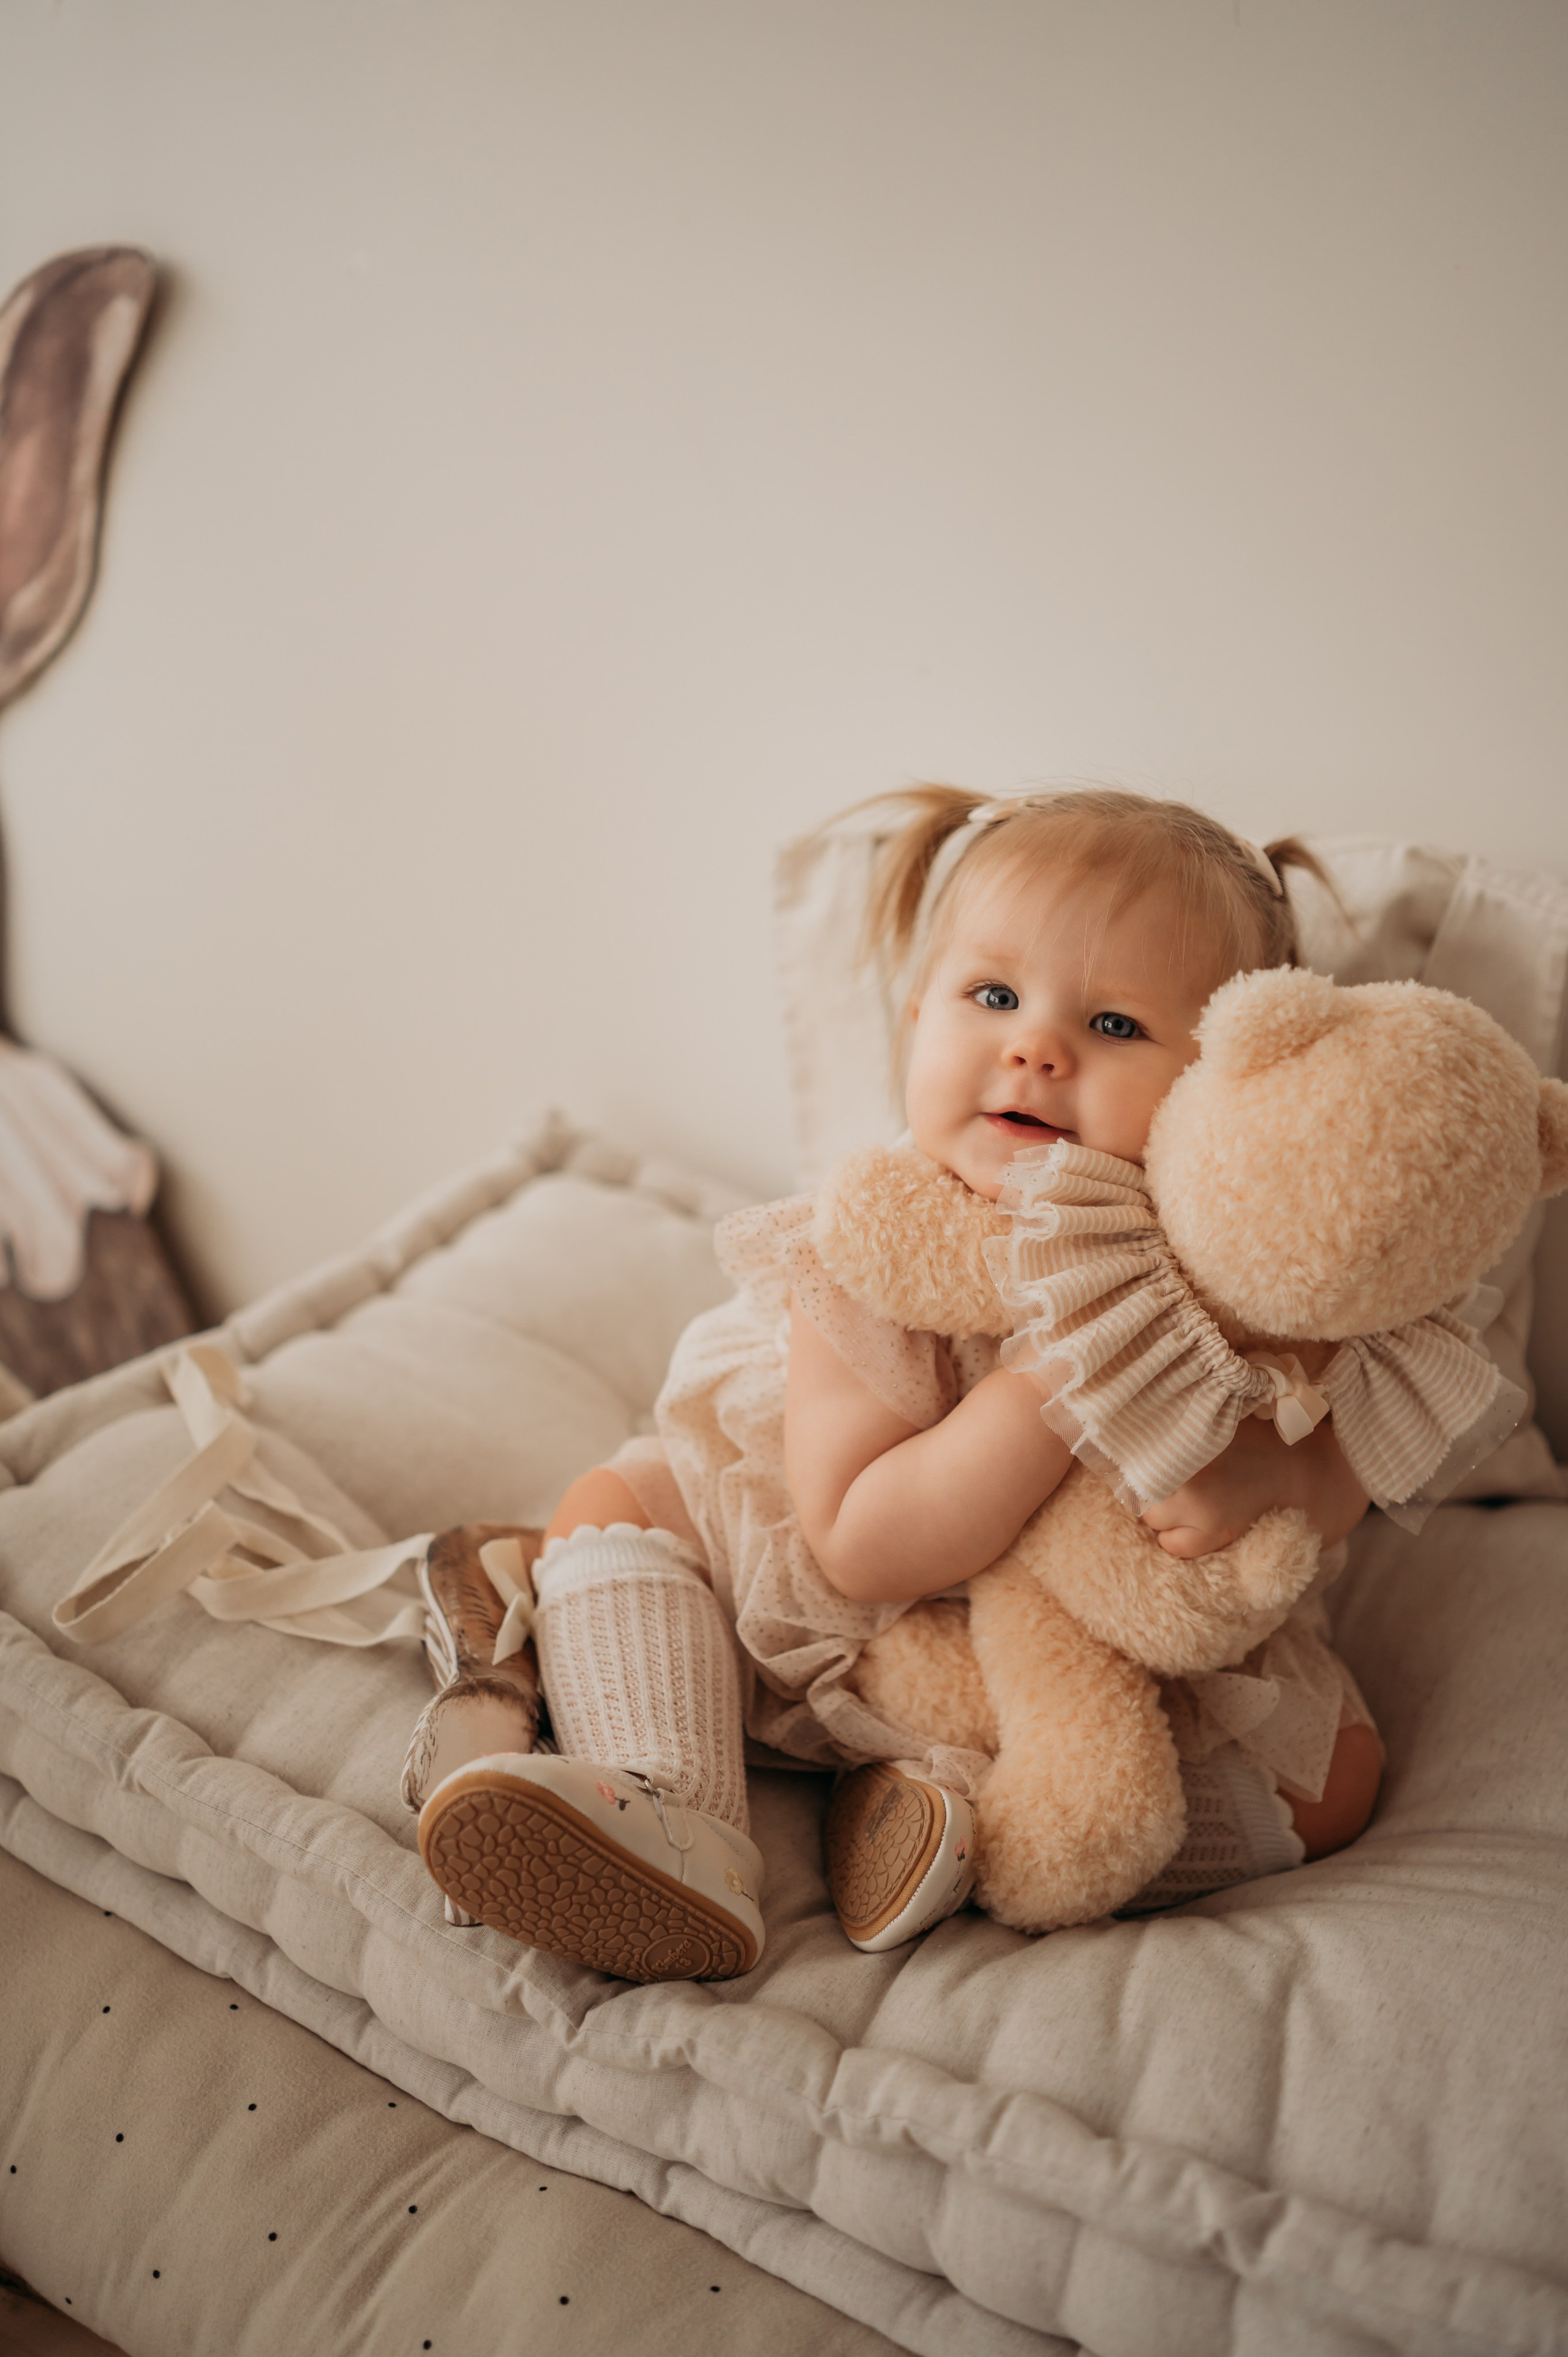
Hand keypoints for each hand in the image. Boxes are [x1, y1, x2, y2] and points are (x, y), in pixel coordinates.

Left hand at [1140, 1413, 1368, 1558]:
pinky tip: (1199, 1523)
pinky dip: (1179, 1539)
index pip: (1130, 1459)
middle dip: (1149, 1487)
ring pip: (1150, 1519)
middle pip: (1137, 1490)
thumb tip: (1128, 1429)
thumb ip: (1175, 1426)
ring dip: (1163, 1514)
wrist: (1303, 1471)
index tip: (1141, 1463)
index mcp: (1183, 1439)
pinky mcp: (1214, 1533)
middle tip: (1173, 1481)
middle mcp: (1185, 1471)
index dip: (1135, 1462)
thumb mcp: (1213, 1420)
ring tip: (1189, 1500)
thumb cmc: (1255, 1439)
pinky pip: (1173, 1545)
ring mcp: (1198, 1505)